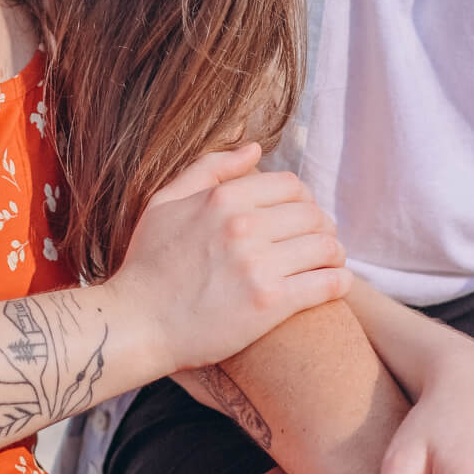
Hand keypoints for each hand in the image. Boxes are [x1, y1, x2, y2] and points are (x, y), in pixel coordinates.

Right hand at [113, 144, 350, 374]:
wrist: (134, 324)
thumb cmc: (147, 264)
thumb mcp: (165, 202)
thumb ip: (209, 169)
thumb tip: (254, 148)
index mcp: (222, 198)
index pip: (291, 185)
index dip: (303, 200)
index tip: (301, 217)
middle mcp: (244, 226)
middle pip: (313, 214)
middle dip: (322, 226)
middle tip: (319, 242)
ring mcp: (258, 265)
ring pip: (325, 247)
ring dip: (334, 254)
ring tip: (329, 263)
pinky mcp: (270, 304)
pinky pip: (326, 284)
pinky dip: (339, 282)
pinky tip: (336, 284)